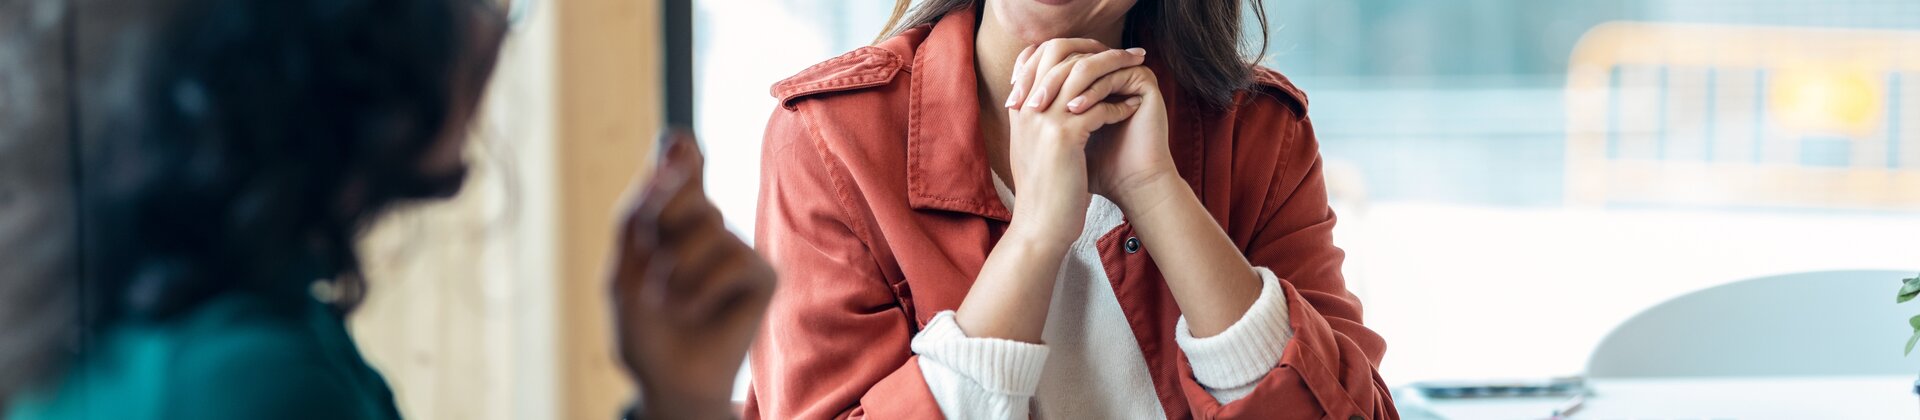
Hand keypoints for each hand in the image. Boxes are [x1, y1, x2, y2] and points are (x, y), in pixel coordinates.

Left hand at [610, 129, 775, 419]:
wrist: (666, 380)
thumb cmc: (644, 328)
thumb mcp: (623, 266)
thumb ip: (638, 210)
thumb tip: (670, 148)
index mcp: (671, 219)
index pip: (680, 164)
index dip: (680, 150)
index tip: (676, 142)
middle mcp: (709, 227)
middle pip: (687, 189)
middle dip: (660, 222)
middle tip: (652, 262)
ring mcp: (737, 248)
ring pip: (709, 223)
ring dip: (675, 268)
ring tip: (668, 301)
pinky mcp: (763, 274)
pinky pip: (733, 258)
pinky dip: (702, 288)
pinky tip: (693, 310)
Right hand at [1001, 38, 1146, 244]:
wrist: (1039, 227)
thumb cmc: (1044, 190)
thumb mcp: (1033, 147)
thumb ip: (1040, 118)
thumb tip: (1064, 97)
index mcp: (1019, 107)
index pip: (1039, 54)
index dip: (1072, 47)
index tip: (1100, 51)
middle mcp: (1026, 107)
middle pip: (1060, 54)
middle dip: (1097, 50)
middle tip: (1127, 53)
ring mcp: (1042, 120)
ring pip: (1082, 74)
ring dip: (1115, 69)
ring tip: (1138, 70)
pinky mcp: (1064, 137)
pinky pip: (1097, 107)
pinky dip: (1118, 105)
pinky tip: (1133, 107)